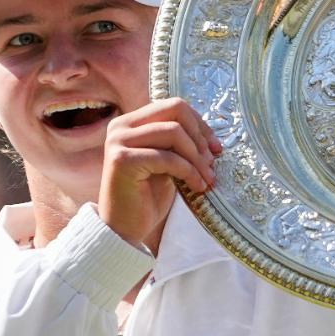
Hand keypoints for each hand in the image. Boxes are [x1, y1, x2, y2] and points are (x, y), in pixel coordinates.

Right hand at [98, 97, 221, 248]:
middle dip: (199, 136)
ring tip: (207, 178)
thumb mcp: (167, 162)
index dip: (199, 124)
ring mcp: (119, 141)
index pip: (173, 106)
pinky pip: (168, 158)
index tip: (216, 148)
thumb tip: (211, 137)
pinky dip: (189, 171)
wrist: (124, 229)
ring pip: (174, 132)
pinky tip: (197, 187)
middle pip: (175, 110)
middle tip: (212, 162)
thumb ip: (179, 143)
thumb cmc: (147, 197)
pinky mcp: (122, 160)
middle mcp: (121, 126)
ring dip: (197, 157)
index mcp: (131, 122)